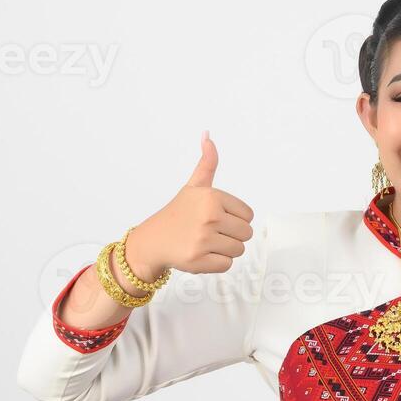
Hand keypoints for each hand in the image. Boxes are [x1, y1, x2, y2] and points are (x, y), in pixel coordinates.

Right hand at [124, 130, 255, 275]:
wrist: (152, 241)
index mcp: (212, 197)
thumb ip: (207, 163)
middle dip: (232, 235)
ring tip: (205, 243)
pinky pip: (227, 265)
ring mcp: (203, 240)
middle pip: (246, 234)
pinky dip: (216, 263)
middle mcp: (209, 217)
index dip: (234, 219)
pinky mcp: (198, 261)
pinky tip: (201, 254)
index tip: (216, 218)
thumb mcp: (193, 186)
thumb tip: (208, 135)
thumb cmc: (177, 213)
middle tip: (210, 232)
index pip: (248, 215)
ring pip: (239, 250)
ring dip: (225, 250)